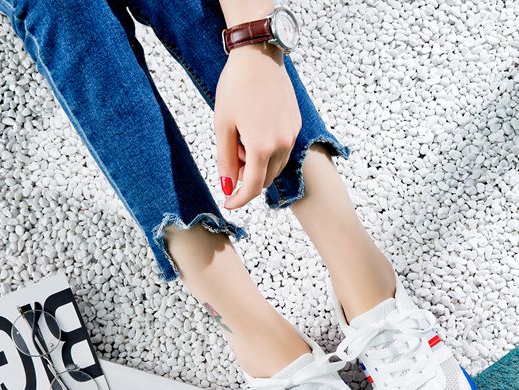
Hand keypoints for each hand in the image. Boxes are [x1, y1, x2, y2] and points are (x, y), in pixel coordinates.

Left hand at [215, 44, 300, 209]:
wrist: (259, 56)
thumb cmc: (236, 87)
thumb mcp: (222, 125)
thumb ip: (225, 160)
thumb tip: (227, 187)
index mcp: (261, 147)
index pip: (252, 187)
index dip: (239, 200)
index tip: (228, 204)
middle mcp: (282, 145)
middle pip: (265, 179)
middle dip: (246, 177)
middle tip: (231, 154)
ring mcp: (292, 136)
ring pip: (275, 167)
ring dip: (258, 164)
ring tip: (242, 138)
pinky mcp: (296, 126)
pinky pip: (283, 151)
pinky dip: (268, 151)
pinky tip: (255, 129)